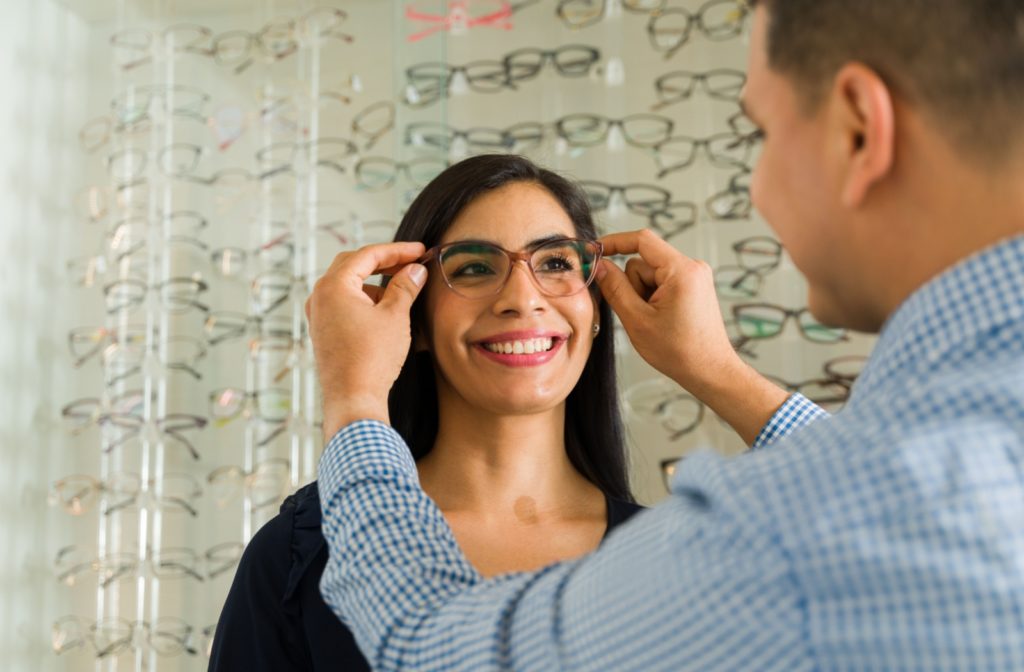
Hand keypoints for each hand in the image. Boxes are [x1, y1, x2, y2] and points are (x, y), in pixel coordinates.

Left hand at [305, 242, 426, 440]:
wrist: (353, 400)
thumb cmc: (372, 359)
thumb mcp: (395, 317)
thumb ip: (405, 287)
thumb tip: (415, 270)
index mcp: (333, 286)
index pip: (367, 255)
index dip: (397, 251)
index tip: (419, 251)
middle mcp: (319, 297)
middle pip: (353, 265)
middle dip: (383, 263)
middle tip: (410, 264)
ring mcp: (318, 315)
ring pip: (348, 286)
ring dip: (375, 284)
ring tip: (402, 292)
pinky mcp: (322, 332)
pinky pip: (343, 305)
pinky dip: (365, 301)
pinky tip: (385, 312)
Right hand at [596, 229, 787, 444]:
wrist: (711, 371)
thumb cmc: (679, 351)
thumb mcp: (637, 320)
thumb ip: (615, 288)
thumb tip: (600, 266)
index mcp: (681, 271)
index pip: (642, 240)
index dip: (614, 242)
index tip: (594, 251)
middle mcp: (692, 267)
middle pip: (644, 262)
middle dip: (633, 285)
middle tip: (639, 315)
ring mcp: (695, 276)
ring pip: (651, 274)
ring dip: (643, 294)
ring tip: (654, 321)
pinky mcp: (695, 286)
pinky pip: (662, 282)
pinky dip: (653, 298)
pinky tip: (662, 320)